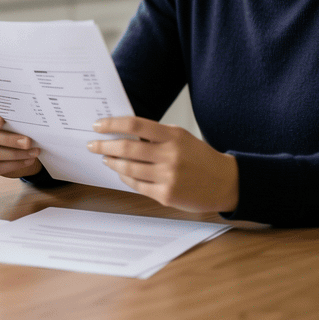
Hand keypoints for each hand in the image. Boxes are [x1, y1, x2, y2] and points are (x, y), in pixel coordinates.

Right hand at [0, 104, 42, 178]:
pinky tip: (28, 160)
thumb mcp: (20, 120)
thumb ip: (20, 116)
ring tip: (33, 152)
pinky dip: (14, 164)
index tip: (0, 121)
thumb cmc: (21, 128)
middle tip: (27, 142)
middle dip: (8, 139)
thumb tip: (33, 117)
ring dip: (15, 153)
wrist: (25, 148)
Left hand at [88, 116, 238, 212]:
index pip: (135, 126)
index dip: (112, 124)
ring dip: (112, 162)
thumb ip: (156, 135)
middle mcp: (170, 155)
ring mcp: (167, 177)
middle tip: (92, 144)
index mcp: (173, 136)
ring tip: (106, 159)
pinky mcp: (166, 195)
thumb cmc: (201, 158)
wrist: (226, 183)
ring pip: (128, 168)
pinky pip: (136, 185)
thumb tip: (123, 133)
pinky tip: (121, 172)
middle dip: (104, 146)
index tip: (98, 125)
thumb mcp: (182, 138)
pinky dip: (125, 177)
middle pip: (126, 148)